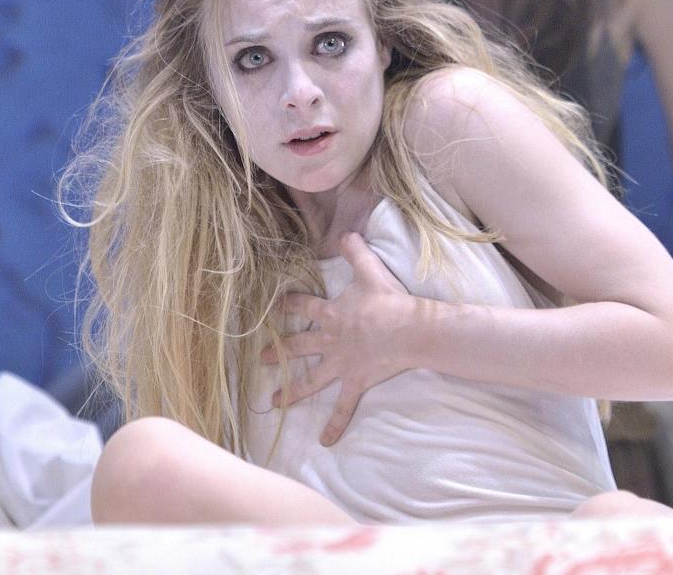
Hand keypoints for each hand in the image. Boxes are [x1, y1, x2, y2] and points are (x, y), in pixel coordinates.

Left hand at [260, 231, 417, 445]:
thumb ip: (356, 251)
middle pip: (300, 346)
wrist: (409, 328)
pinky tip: (325, 441)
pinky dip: (335, 424)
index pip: (304, 308)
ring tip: (274, 402)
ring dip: (293, 390)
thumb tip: (346, 232)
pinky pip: (344, 407)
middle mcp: (331, 341)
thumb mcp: (370, 270)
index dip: (288, 306)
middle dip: (280, 351)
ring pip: (312, 380)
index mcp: (332, 315)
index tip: (273, 307)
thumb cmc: (389, 301)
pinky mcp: (356, 382)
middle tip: (263, 358)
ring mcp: (342, 364)